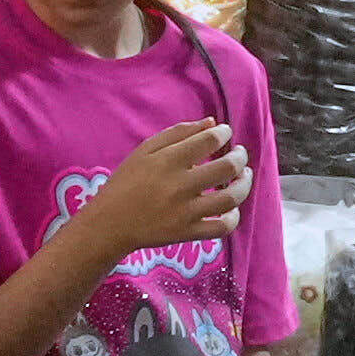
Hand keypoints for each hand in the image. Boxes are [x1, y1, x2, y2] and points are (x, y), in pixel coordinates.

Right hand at [68, 119, 252, 268]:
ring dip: (244, 184)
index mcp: (168, 160)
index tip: (224, 132)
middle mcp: (180, 185)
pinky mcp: (188, 233)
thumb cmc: (127, 182)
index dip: (224, 133)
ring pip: (231, 198)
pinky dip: (233, 218)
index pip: (209, 140)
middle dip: (240, 156)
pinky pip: (222, 227)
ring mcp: (186, 211)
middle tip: (239, 154)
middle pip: (227, 167)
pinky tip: (231, 208)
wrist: (110, 223)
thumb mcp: (145, 151)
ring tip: (244, 177)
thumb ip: (177, 133)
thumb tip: (211, 122)